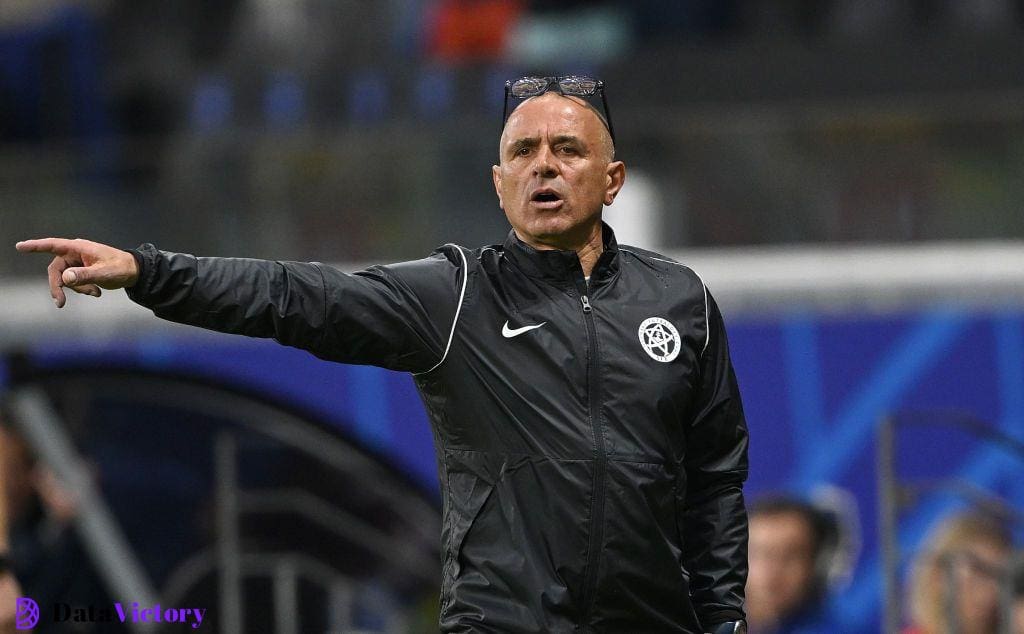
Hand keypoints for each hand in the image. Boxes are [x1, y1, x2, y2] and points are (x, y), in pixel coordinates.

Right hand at [15, 238, 139, 307]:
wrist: (134, 272)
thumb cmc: (121, 268)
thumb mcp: (104, 273)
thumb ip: (85, 275)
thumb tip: (65, 277)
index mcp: (78, 248)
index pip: (53, 245)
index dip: (35, 246)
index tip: (20, 246)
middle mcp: (75, 254)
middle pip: (55, 271)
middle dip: (58, 287)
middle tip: (60, 303)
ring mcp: (77, 263)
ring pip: (65, 279)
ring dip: (78, 289)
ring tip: (96, 292)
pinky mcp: (81, 271)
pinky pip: (73, 283)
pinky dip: (83, 289)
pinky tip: (97, 292)